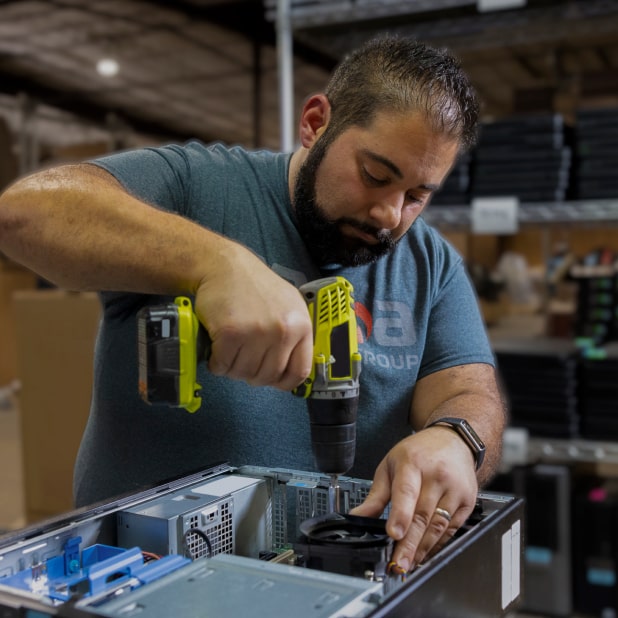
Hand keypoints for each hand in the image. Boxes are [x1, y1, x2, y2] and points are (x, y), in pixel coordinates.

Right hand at [193, 243, 313, 390]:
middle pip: (268, 376)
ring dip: (232, 367)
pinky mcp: (231, 333)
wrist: (223, 265)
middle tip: (242, 359)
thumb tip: (289, 370)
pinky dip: (216, 362)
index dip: (283, 381)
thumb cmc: (253, 286)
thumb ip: (293, 335)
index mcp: (301, 325)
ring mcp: (258, 332)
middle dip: (251, 373)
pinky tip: (216, 348)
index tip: (271, 379)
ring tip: (229, 349)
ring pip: (243, 373)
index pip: (299, 372)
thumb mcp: (287, 306)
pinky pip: (222, 365)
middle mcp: (283, 331)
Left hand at [350, 427, 477, 571]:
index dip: (400, 515)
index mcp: (413, 463)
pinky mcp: (467, 501)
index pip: (406, 491)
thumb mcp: (391, 464)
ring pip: (439, 525)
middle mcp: (436, 476)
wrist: (453, 440)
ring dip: (424, 548)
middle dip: (410, 543)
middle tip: (398, 562)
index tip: (394, 533)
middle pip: (423, 515)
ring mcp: (455, 489)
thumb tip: (358, 517)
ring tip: (410, 563)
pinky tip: (427, 553)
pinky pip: (453, 528)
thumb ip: (376, 494)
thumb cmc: (419, 452)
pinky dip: (439, 544)